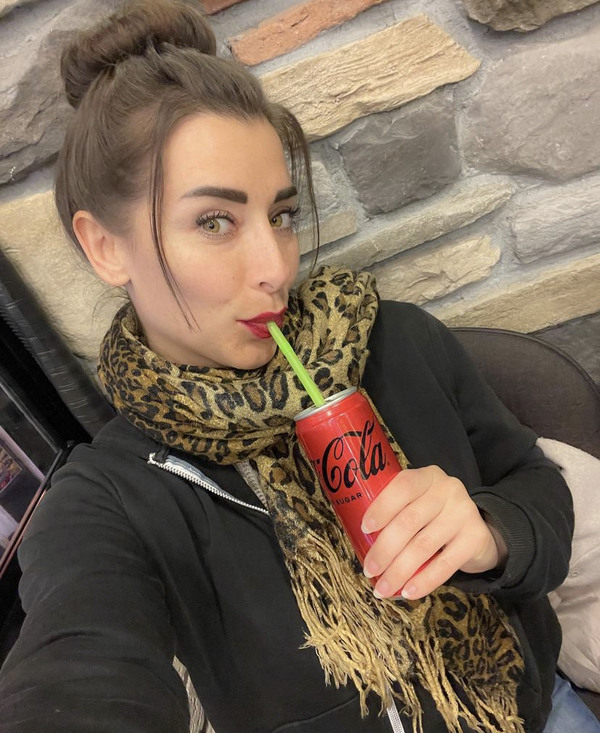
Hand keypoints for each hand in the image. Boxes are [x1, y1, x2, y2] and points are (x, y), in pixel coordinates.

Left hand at [361, 465, 507, 599]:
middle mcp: (447, 489)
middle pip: (409, 521)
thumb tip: (360, 539)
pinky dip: (424, 581)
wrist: (477, 530)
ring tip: (383, 589)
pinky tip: (408, 592)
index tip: (364, 528)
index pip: (402, 487)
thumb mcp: (418, 502)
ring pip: (423, 546)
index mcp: (426, 477)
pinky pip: (445, 564)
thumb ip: (397, 510)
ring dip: (399, 571)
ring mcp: (464, 512)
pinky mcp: (475, 538)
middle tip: (369, 570)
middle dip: (384, 549)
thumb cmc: (433, 517)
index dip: (382, 507)